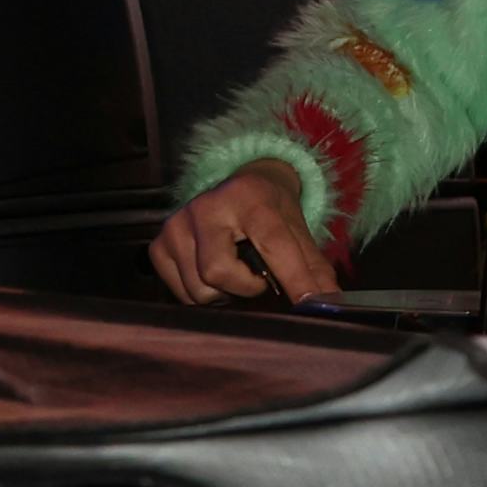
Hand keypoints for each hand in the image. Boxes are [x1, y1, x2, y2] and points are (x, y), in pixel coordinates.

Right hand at [151, 165, 334, 305]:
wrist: (241, 185)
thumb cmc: (270, 209)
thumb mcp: (297, 227)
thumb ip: (312, 265)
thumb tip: (327, 300)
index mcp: (249, 197)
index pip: (272, 244)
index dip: (292, 277)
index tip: (307, 301)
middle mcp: (206, 207)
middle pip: (218, 272)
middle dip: (245, 287)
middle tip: (258, 279)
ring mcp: (177, 225)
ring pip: (198, 289)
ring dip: (224, 294)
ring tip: (237, 273)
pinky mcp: (159, 244)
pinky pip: (180, 293)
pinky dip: (202, 293)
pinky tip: (214, 273)